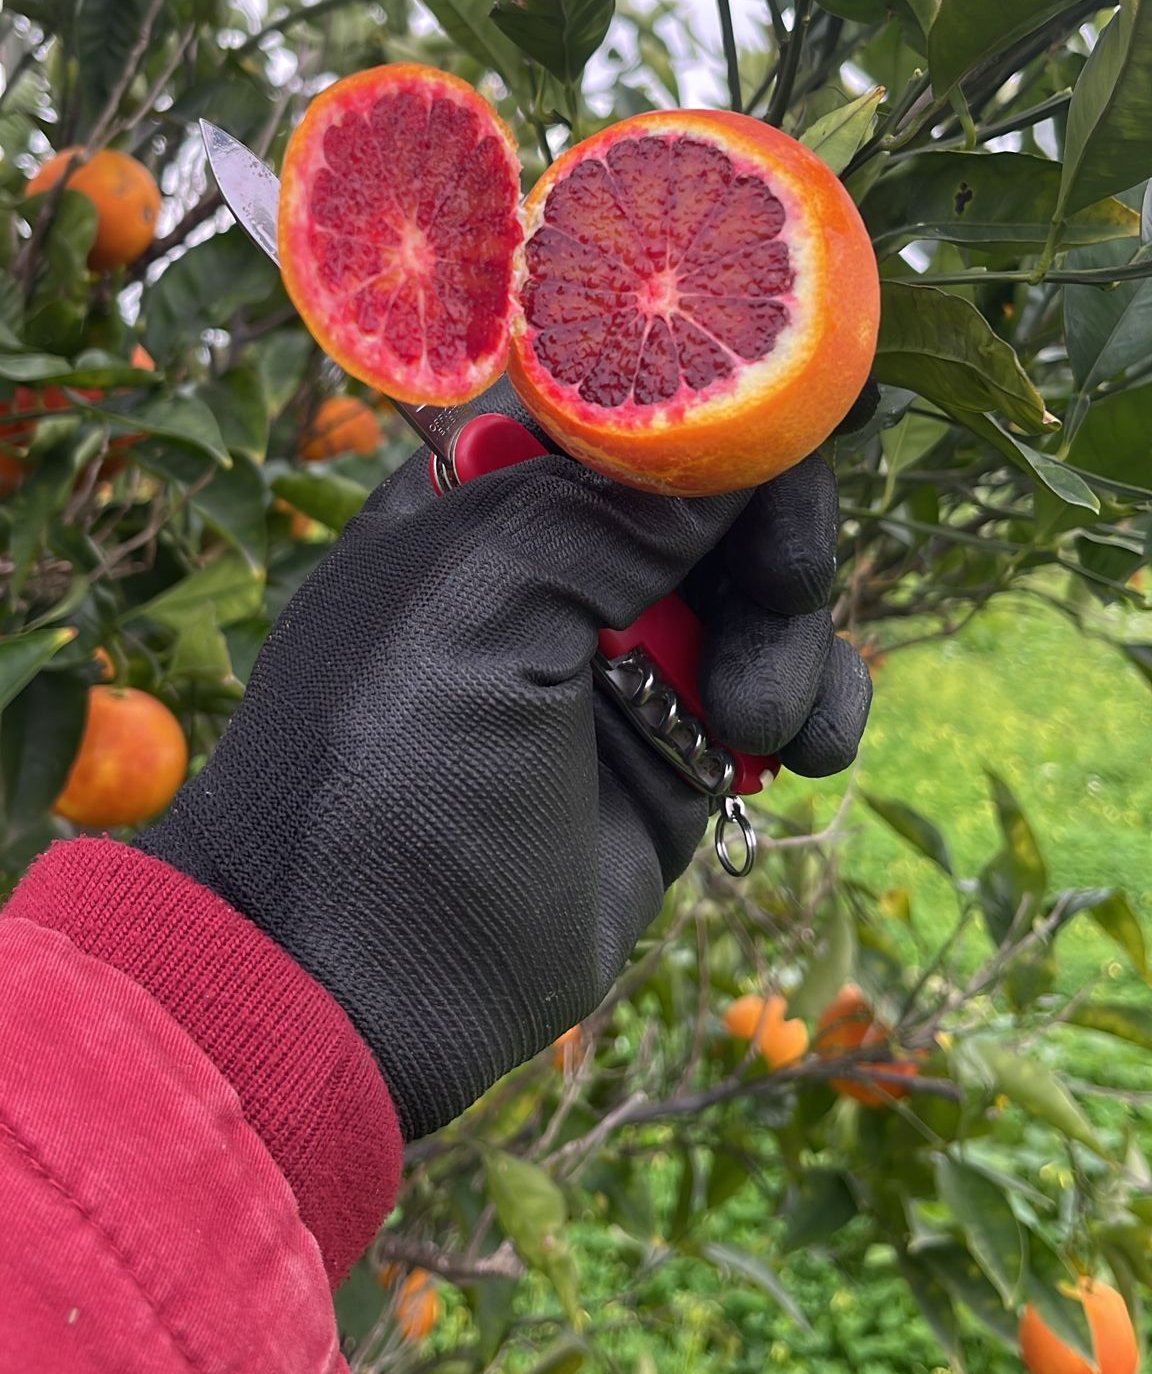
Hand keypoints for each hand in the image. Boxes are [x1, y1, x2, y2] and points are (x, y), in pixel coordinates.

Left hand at [140, 385, 870, 1138]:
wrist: (354, 991)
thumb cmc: (381, 766)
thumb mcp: (475, 603)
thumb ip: (610, 507)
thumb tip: (748, 425)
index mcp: (488, 492)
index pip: (625, 396)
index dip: (721, 382)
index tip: (817, 390)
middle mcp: (565, 559)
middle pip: (723, 483)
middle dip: (774, 526)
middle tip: (783, 584)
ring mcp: (630, 655)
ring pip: (770, 585)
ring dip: (792, 633)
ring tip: (750, 720)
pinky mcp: (682, 749)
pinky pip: (792, 688)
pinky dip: (820, 702)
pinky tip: (803, 751)